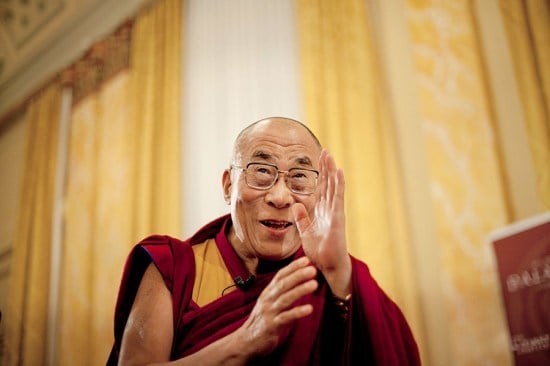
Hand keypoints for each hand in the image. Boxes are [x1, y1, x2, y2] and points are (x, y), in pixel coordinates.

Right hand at [235, 256, 317, 357]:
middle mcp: (268, 299)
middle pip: (284, 284)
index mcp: (268, 292)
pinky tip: (309, 308)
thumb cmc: (262, 320)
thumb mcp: (270, 302)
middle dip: (298, 275)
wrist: (246, 340)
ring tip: (314, 284)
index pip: (280, 275)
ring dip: (300, 290)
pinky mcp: (272, 326)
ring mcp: (269, 312)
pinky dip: (298, 312)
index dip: (293, 267)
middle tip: (313, 269)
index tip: (306, 260)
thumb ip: (282, 292)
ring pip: (286, 298)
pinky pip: (286, 317)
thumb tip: (299, 281)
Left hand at [291, 150, 350, 297]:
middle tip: (325, 151)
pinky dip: (339, 184)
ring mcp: (335, 212)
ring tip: (330, 156)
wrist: (327, 266)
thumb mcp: (305, 231)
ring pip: (333, 187)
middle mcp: (329, 209)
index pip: (320, 189)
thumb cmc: (319, 251)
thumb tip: (296, 205)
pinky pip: (338, 197)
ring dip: (332, 171)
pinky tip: (339, 171)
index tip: (318, 161)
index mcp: (321, 212)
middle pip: (327, 184)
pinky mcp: (338, 217)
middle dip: (326, 168)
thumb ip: (301, 218)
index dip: (319, 175)